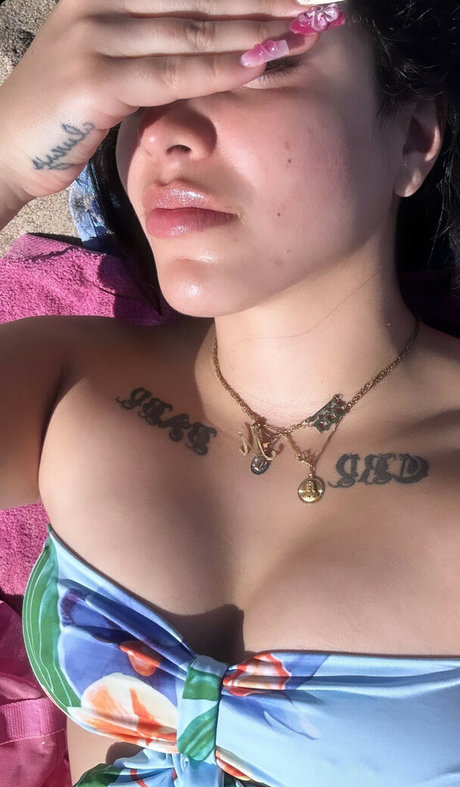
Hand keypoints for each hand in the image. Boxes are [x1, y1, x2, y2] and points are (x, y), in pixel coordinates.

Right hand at [0, 0, 312, 203]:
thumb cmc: (64, 112)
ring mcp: (95, 35)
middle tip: (316, 2)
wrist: (7, 146)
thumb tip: (211, 46)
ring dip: (253, 28)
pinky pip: (172, 73)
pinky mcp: (96, 78)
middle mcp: (101, 1)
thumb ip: (153, 46)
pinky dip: (219, 68)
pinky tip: (258, 62)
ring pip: (193, 28)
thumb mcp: (110, 63)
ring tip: (302, 29)